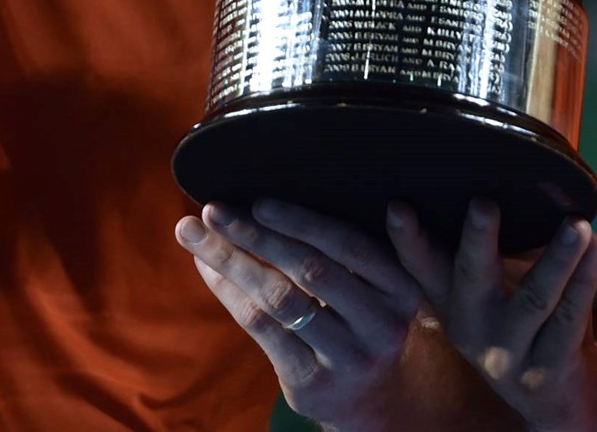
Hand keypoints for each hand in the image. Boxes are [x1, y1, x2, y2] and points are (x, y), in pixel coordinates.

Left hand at [176, 200, 430, 427]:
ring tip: (194, 234)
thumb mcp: (393, 285)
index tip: (259, 201)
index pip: (349, 246)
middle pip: (308, 271)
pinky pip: (261, 329)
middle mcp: (380, 326)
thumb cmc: (375, 320)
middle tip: (214, 210)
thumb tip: (326, 196)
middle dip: (255, 235)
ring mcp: (345, 358)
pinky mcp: (311, 383)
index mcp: (402, 290)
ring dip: (230, 261)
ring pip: (279, 300)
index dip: (302, 222)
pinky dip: (230, 293)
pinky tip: (209, 270)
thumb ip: (377, 245)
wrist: (383, 400)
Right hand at [389, 200, 596, 428]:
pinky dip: (584, 278)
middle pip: (472, 278)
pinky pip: (570, 316)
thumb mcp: (495, 289)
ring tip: (576, 225)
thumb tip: (507, 176)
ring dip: (557, 258)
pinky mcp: (549, 370)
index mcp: (452, 301)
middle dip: (478, 241)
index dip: (407, 239)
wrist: (559, 397)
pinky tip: (592, 247)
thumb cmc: (525, 320)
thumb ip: (491, 247)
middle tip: (484, 204)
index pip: (423, 266)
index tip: (397, 207)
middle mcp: (473, 327)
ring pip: (535, 299)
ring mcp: (510, 354)